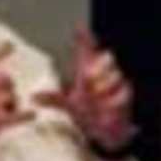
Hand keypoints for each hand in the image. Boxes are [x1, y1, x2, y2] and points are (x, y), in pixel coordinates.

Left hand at [54, 27, 135, 151]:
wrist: (105, 133)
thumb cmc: (88, 115)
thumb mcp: (70, 107)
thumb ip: (54, 100)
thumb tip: (34, 97)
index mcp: (87, 72)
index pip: (87, 50)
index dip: (84, 38)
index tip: (80, 27)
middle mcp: (102, 73)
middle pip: (107, 57)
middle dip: (99, 68)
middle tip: (90, 81)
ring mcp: (116, 82)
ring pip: (115, 75)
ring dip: (105, 90)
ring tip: (98, 101)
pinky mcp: (126, 93)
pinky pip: (122, 91)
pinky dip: (112, 102)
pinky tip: (107, 109)